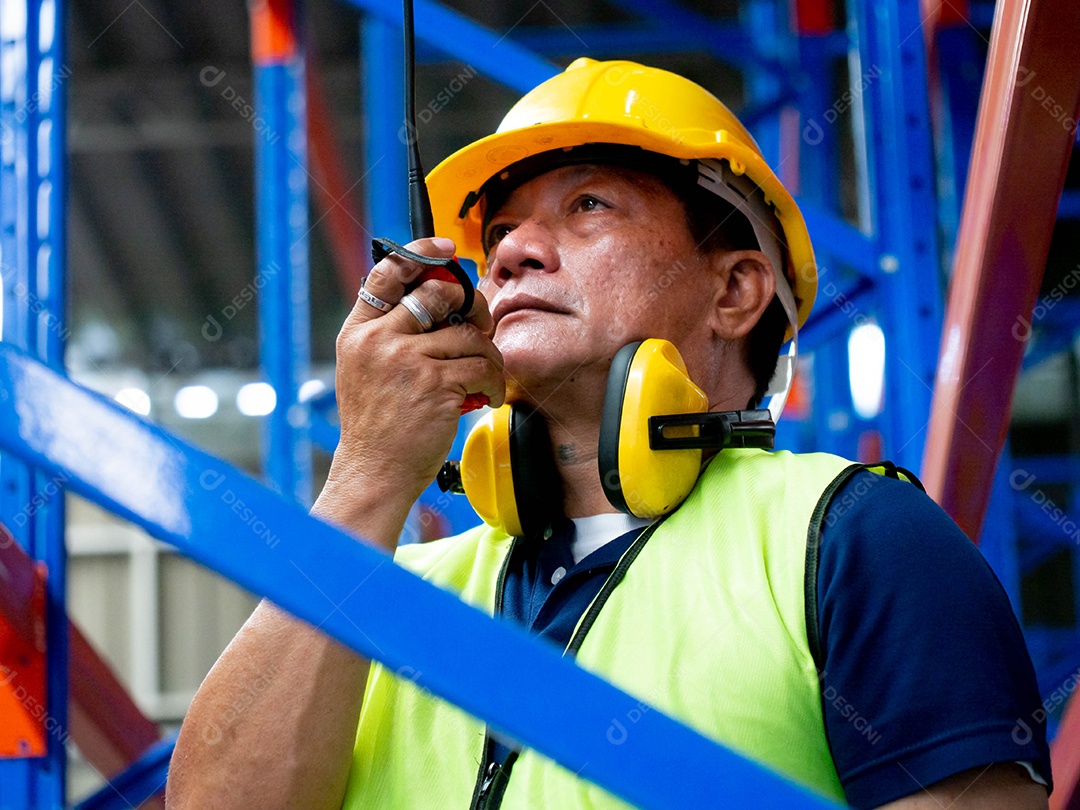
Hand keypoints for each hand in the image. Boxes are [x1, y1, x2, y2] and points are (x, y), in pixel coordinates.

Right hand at [320, 237, 504, 535]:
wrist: (375, 470)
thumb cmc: (377, 425)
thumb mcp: (364, 369)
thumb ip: (388, 333)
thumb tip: (437, 299)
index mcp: (358, 332)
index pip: (387, 273)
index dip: (420, 252)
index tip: (446, 249)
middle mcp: (379, 340)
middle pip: (439, 293)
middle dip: (471, 305)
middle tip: (481, 325)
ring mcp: (407, 361)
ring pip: (468, 334)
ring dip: (488, 354)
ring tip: (488, 375)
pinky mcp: (435, 385)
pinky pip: (481, 366)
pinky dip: (495, 380)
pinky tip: (490, 396)